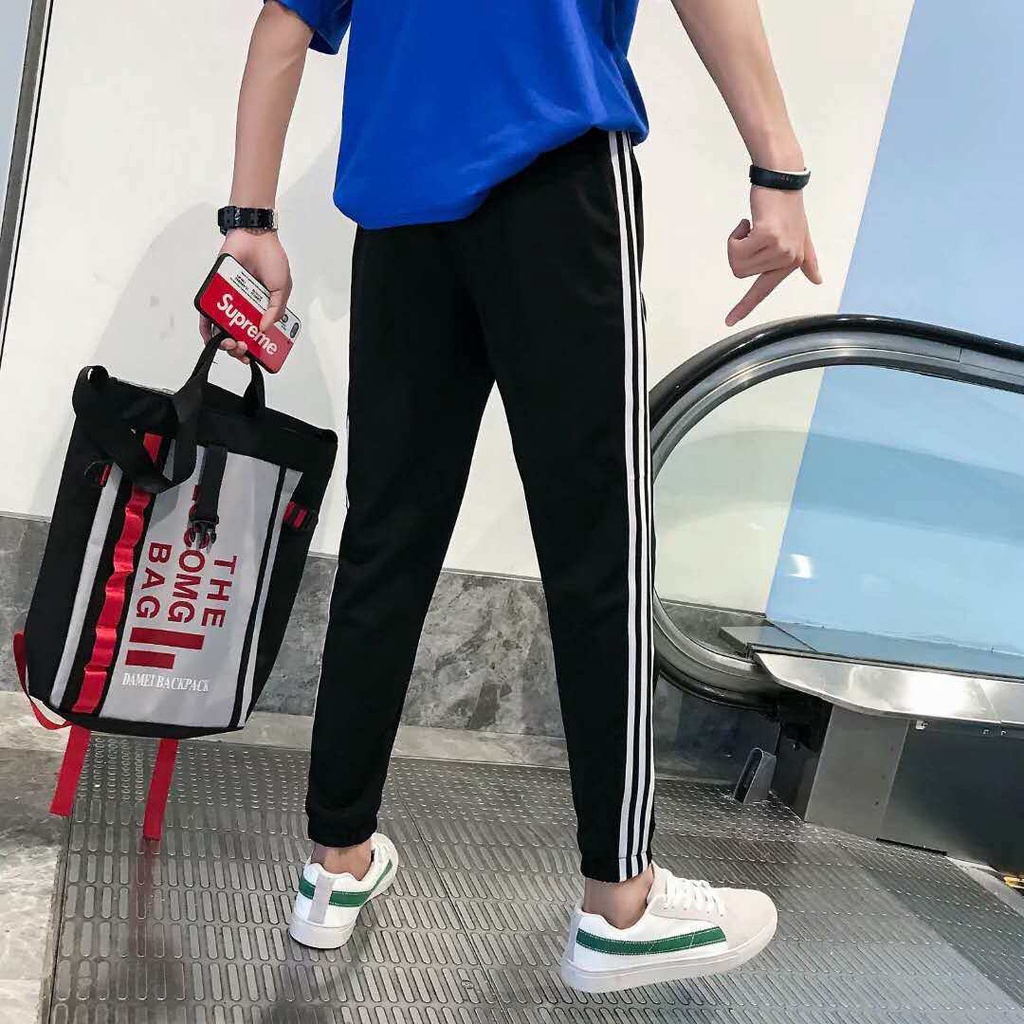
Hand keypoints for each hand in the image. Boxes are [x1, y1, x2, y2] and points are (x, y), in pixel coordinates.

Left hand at [199, 229, 292, 361]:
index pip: (256, 334)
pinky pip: (207, 312)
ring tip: (229, 343)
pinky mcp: (215, 291)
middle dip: (237, 348)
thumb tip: (263, 329)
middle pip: (237, 335)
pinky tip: (210, 335)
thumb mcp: (282, 289)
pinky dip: (206, 326)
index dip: (255, 347)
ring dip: (223, 341)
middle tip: (241, 348)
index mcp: (261, 309)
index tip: (255, 355)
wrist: (254, 236)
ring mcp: (229, 300)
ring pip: (221, 328)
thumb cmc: (271, 259)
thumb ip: (275, 310)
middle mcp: (244, 307)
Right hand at [725, 186, 821, 327]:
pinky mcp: (767, 237)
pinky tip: (749, 221)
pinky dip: (735, 235)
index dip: (744, 307)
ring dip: (736, 242)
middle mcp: (788, 260)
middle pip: (740, 273)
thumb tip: (818, 280)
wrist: (782, 179)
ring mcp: (778, 249)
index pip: (763, 291)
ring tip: (752, 225)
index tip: (729, 321)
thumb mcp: (801, 235)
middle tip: (752, 232)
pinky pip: (735, 249)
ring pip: (736, 262)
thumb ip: (808, 259)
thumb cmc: (787, 206)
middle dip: (738, 252)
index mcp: (793, 263)